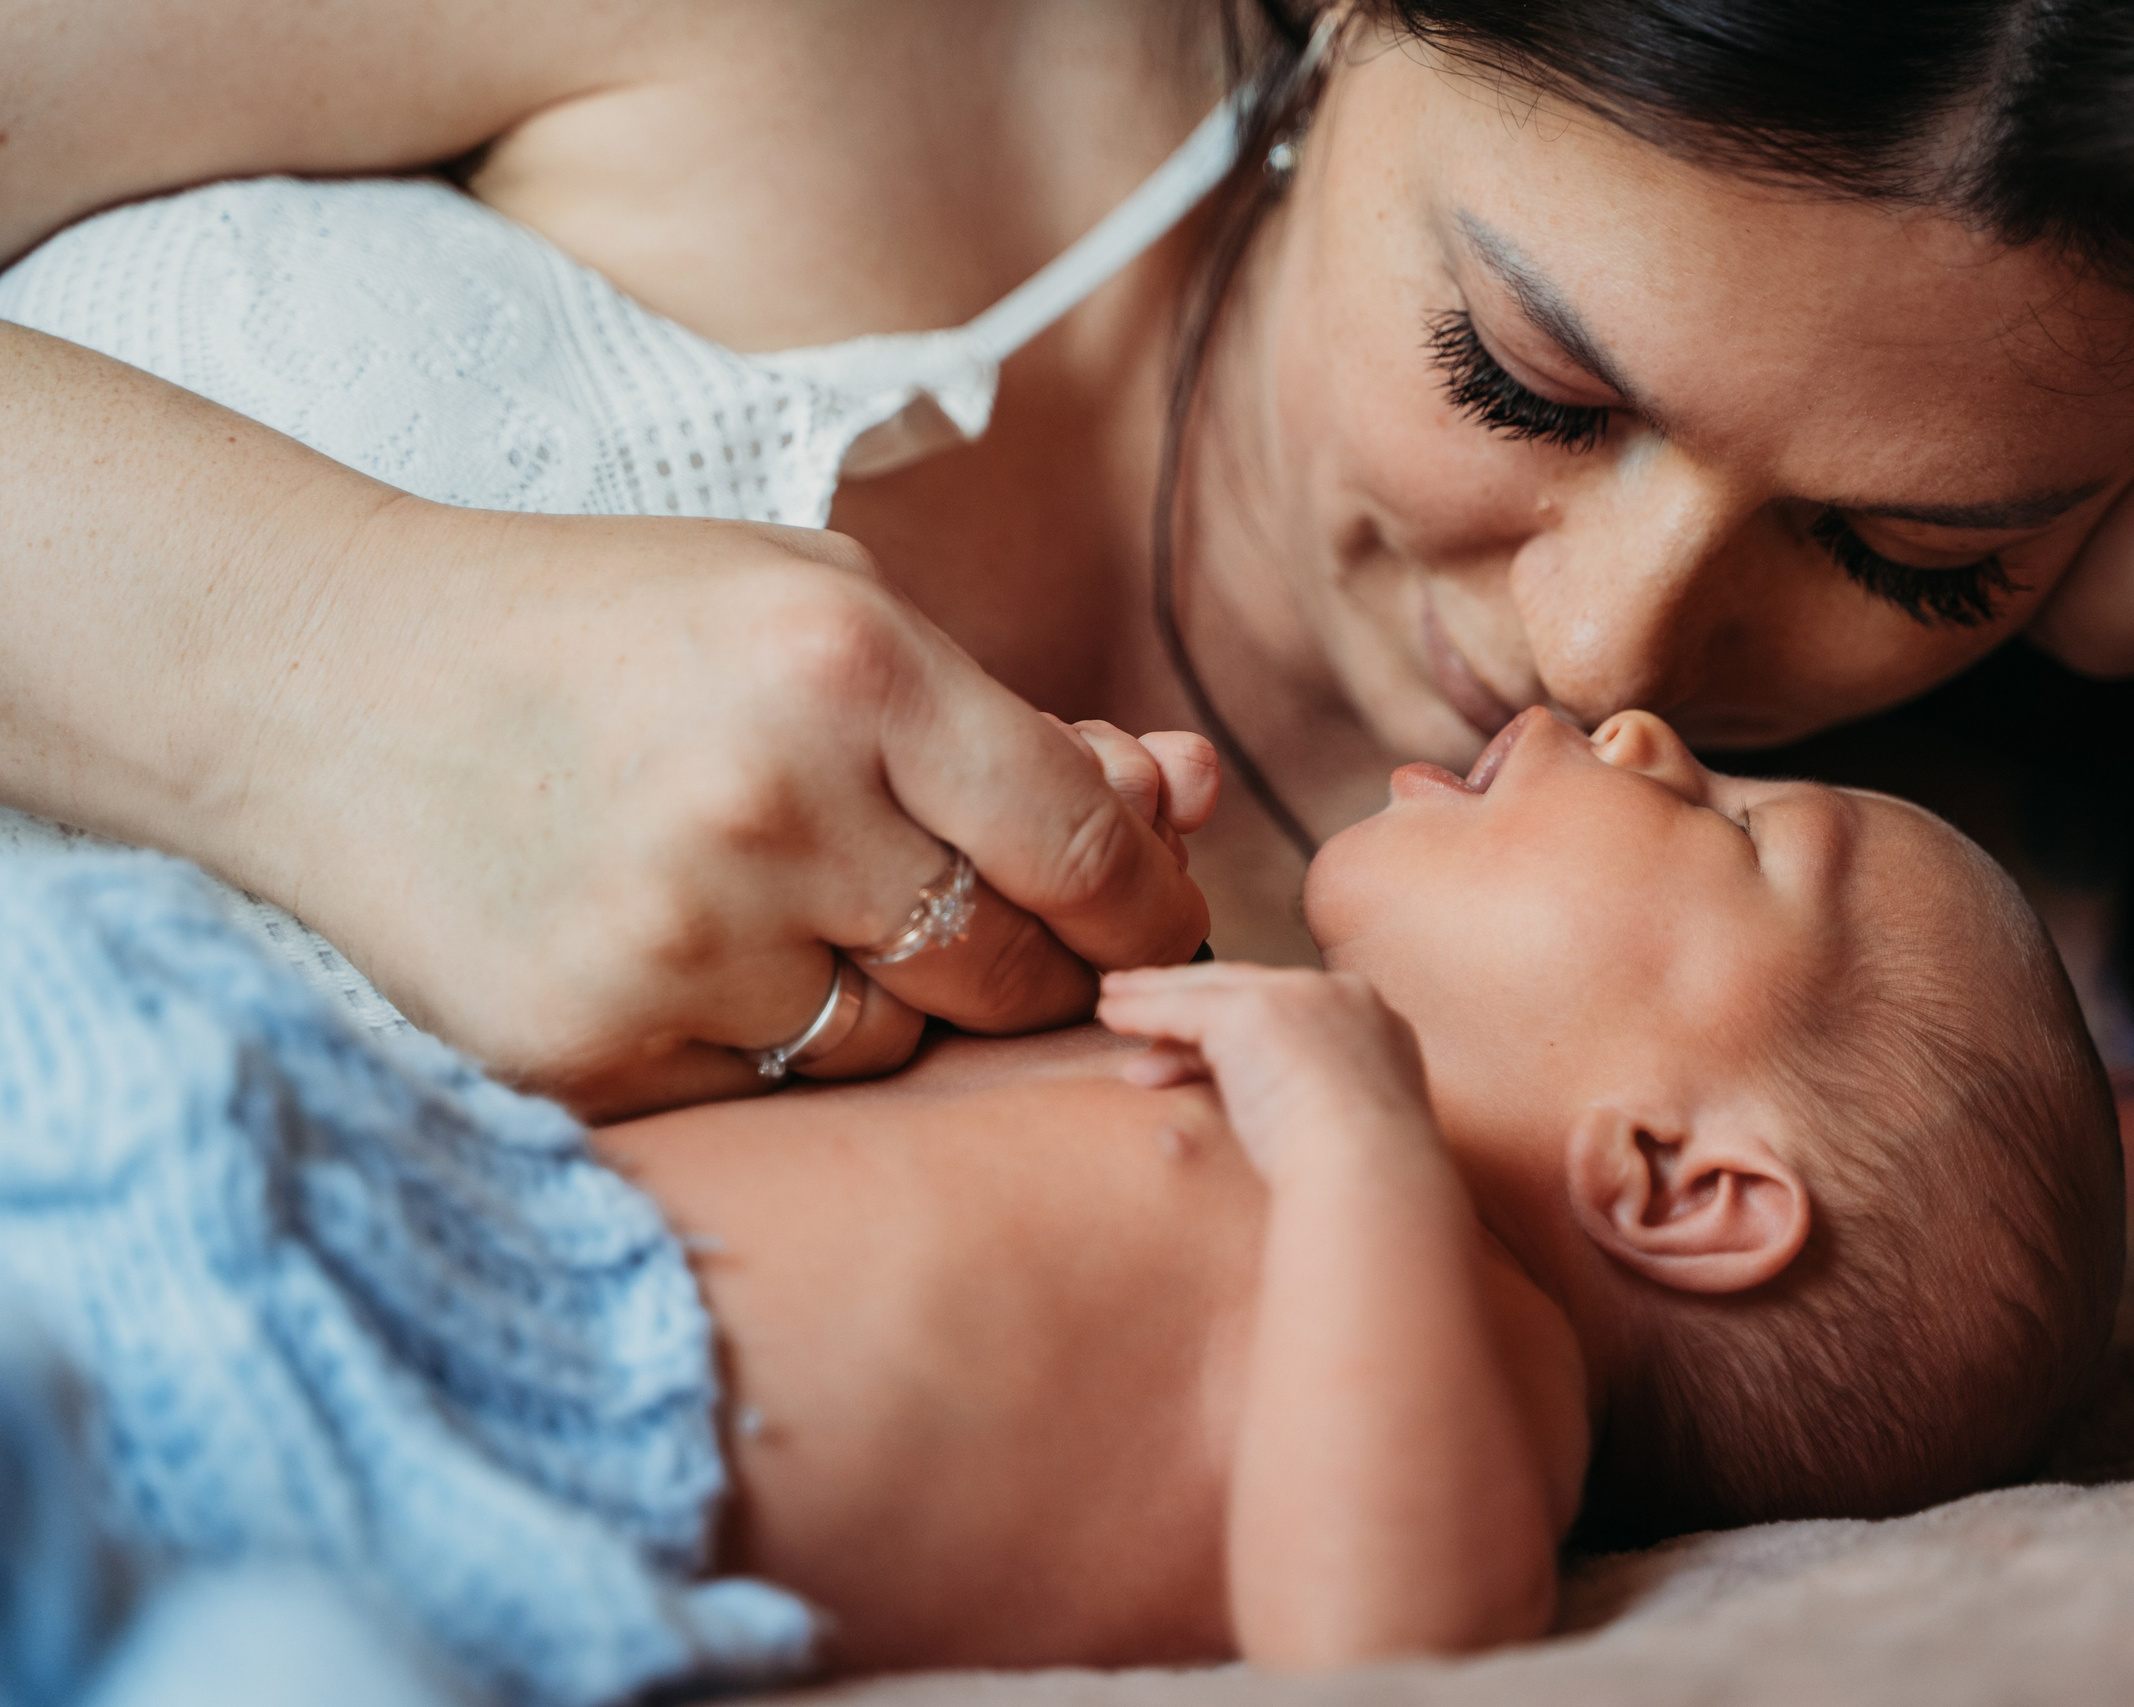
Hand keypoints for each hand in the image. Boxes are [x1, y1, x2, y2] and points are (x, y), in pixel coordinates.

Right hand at [231, 502, 1210, 1118]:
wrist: (323, 682)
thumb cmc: (610, 631)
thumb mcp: (819, 609)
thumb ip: (1009, 720)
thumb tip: (1181, 801)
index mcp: (854, 666)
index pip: (1087, 847)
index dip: (1146, 903)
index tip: (1148, 921)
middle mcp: (777, 808)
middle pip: (1011, 971)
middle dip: (1026, 960)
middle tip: (970, 917)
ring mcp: (677, 943)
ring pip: (897, 1048)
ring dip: (887, 1001)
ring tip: (781, 905)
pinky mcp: (593, 1050)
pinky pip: (772, 1090)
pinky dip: (762, 1040)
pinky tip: (684, 950)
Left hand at [1097, 964, 1438, 1181]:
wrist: (1374, 1176)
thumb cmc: (1368, 1183)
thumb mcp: (1350, 1132)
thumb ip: (1322, 1107)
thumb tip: (1282, 1117)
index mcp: (1375, 1024)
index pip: (1292, 1013)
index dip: (1240, 1026)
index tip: (1201, 1047)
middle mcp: (1340, 996)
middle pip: (1251, 990)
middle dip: (1193, 999)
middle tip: (1144, 1005)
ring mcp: (1299, 997)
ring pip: (1212, 991)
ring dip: (1156, 998)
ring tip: (1111, 1005)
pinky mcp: (1255, 1013)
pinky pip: (1184, 1008)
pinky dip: (1143, 1010)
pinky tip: (1110, 1015)